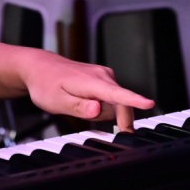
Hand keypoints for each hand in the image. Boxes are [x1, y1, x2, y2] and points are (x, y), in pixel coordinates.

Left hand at [19, 49, 153, 131]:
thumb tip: (97, 109)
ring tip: (78, 103)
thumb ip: (78, 107)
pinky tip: (84, 100)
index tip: (149, 103)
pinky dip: (99, 105)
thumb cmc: (46, 84)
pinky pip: (110, 100)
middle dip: (113, 119)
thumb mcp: (56, 102)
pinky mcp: (105, 79)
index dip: (134, 100)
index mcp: (92, 82)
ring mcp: (105, 76)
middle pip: (121, 105)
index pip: (116, 93)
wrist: (40, 67)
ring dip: (100, 111)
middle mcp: (103, 76)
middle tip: (96, 121)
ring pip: (114, 105)